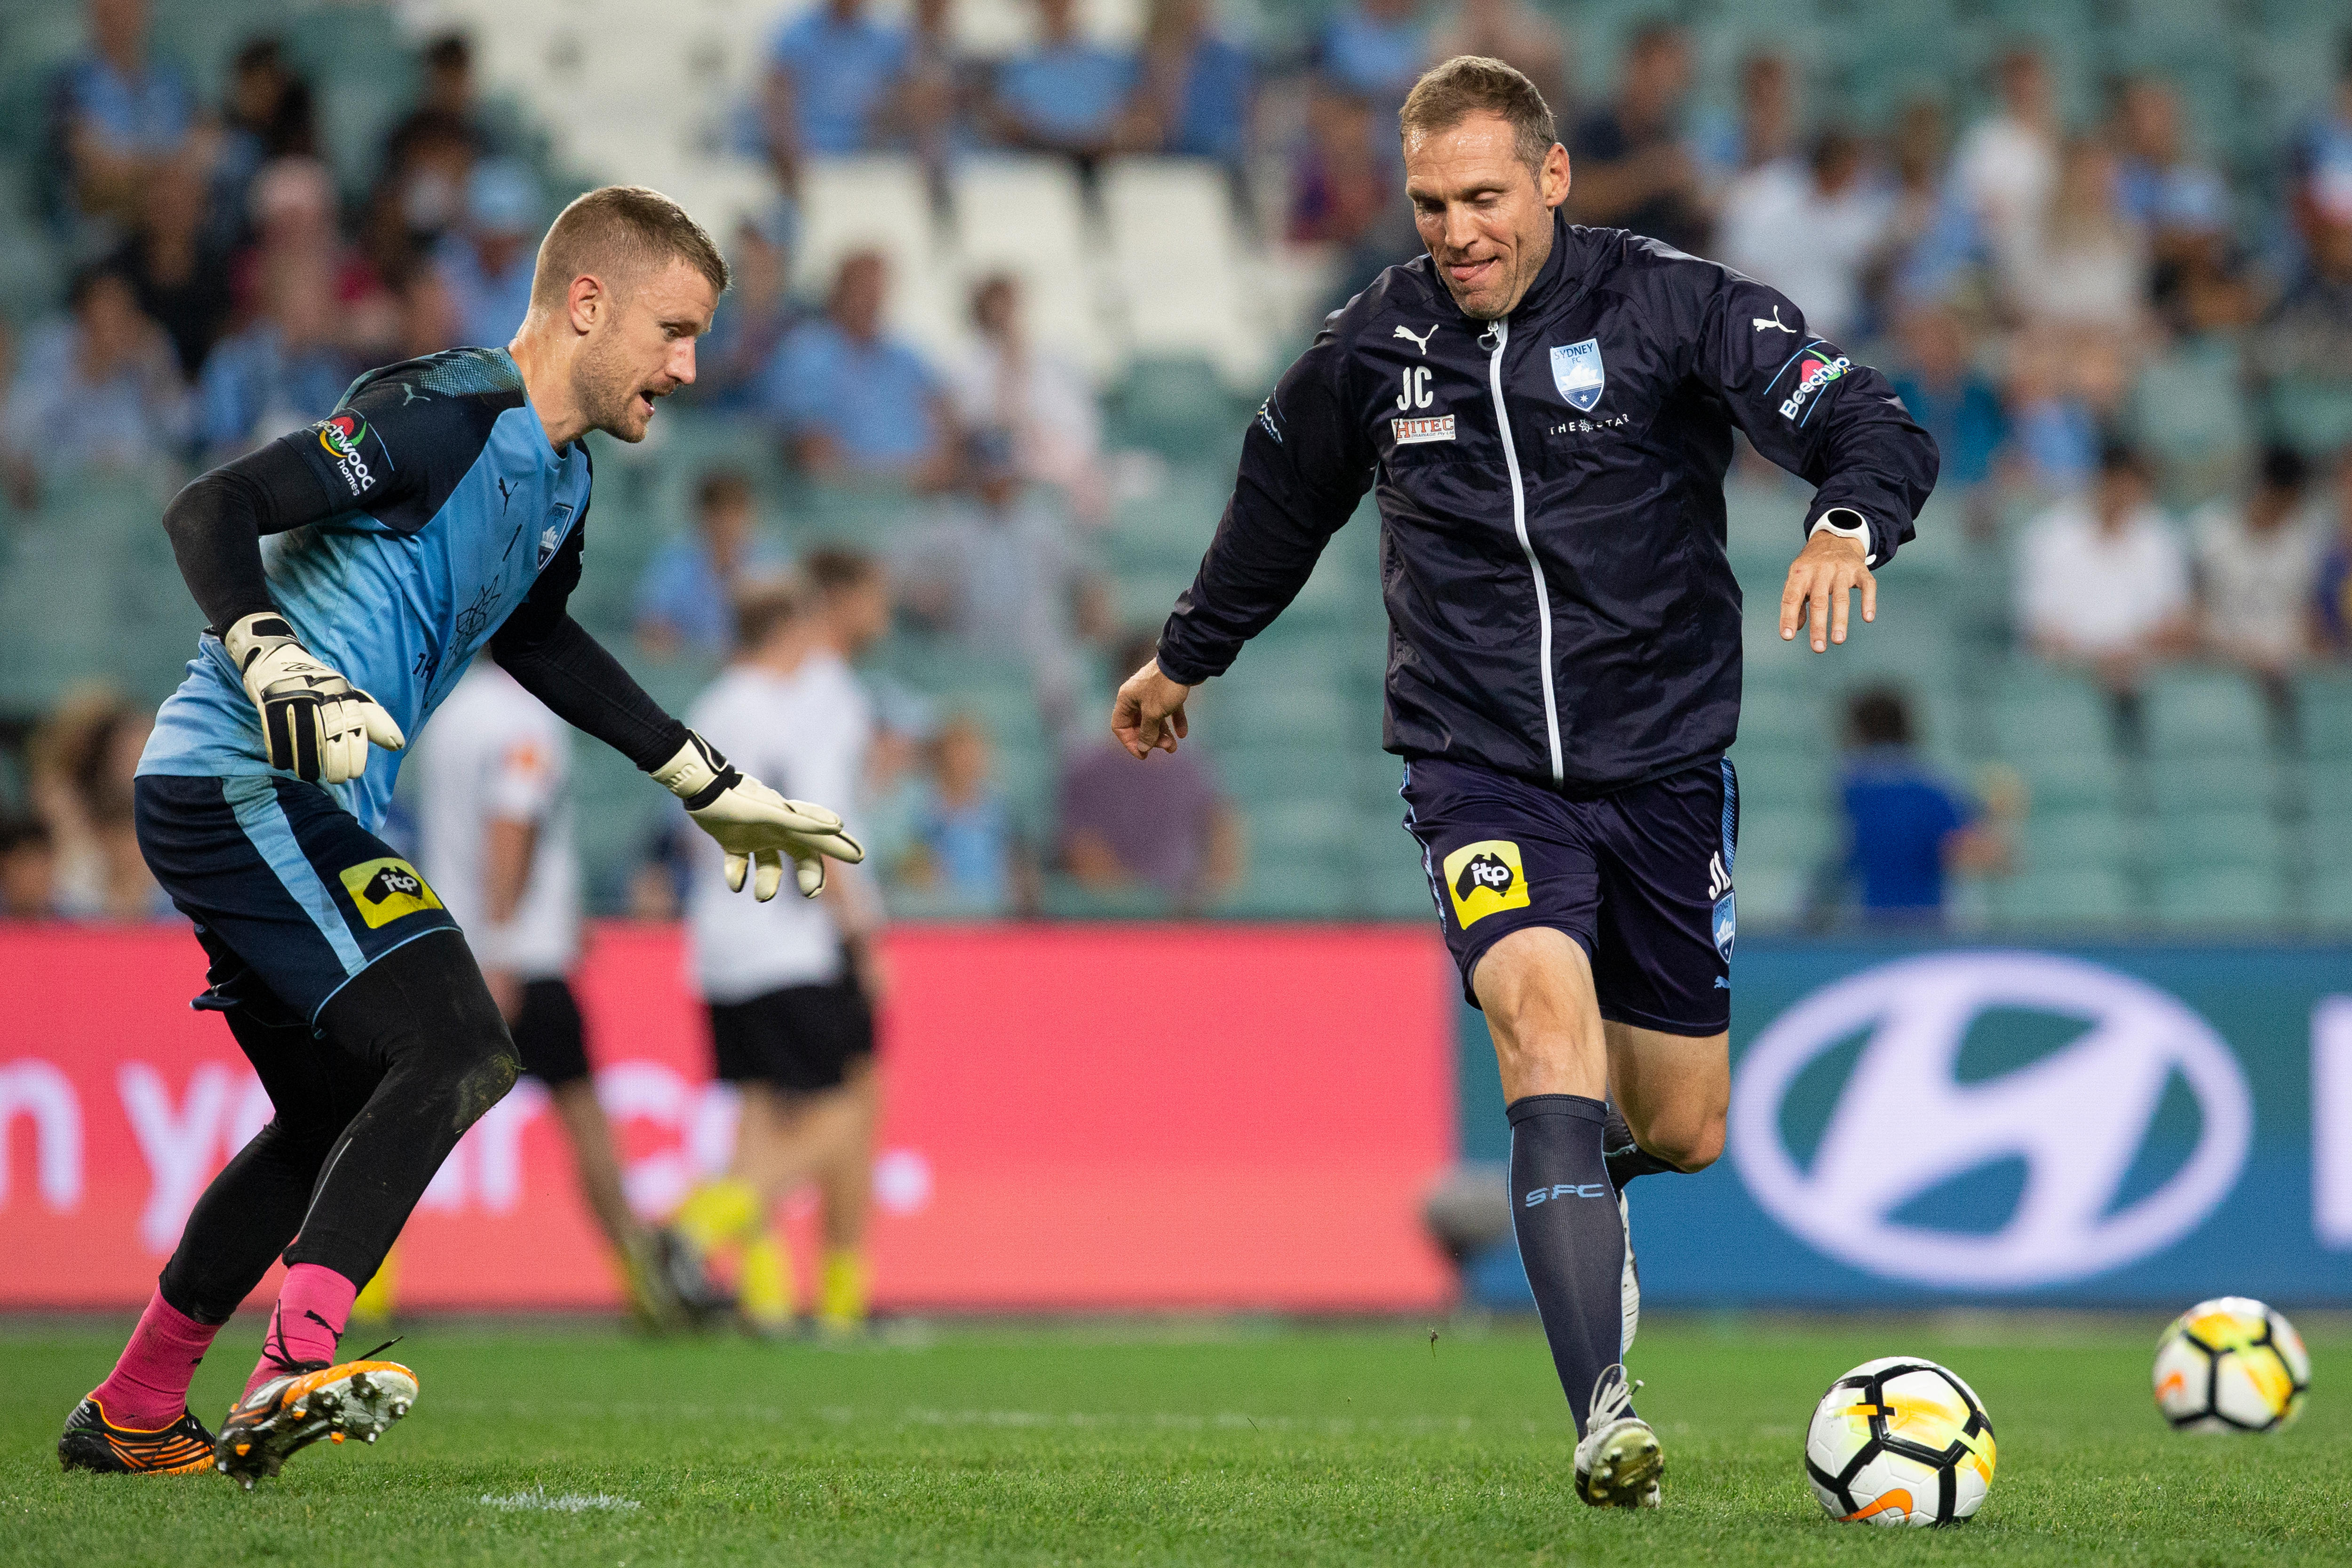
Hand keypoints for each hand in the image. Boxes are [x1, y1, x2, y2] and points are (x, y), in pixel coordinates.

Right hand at [223, 612, 404, 784]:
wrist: (274, 654)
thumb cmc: (318, 684)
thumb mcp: (347, 696)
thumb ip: (371, 720)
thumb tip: (398, 744)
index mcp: (342, 690)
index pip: (356, 726)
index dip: (357, 754)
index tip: (355, 773)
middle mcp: (320, 691)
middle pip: (331, 735)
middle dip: (336, 764)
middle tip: (337, 779)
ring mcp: (293, 695)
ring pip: (303, 740)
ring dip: (307, 765)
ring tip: (311, 775)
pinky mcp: (269, 700)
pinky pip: (276, 735)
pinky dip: (281, 755)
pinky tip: (286, 764)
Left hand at [653, 731, 864, 899]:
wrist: (701, 789)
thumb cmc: (740, 800)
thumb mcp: (773, 814)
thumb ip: (804, 823)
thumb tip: (838, 826)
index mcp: (790, 822)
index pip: (821, 837)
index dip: (840, 846)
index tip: (859, 856)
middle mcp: (776, 829)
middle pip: (802, 855)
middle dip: (810, 874)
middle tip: (810, 893)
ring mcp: (755, 836)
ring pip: (771, 864)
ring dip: (769, 883)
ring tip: (761, 897)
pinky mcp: (732, 841)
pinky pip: (740, 863)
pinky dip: (737, 875)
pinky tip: (736, 884)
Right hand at [1112, 659, 1191, 757]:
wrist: (1185, 663)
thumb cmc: (1165, 687)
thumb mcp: (1153, 713)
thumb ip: (1147, 732)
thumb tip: (1143, 748)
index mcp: (1126, 700)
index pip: (1120, 726)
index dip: (1129, 742)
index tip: (1143, 754)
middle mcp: (1136, 696)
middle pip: (1138, 725)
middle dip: (1151, 739)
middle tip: (1167, 748)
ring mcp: (1152, 693)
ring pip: (1153, 719)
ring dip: (1163, 734)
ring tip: (1174, 746)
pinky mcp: (1167, 691)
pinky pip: (1167, 710)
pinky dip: (1174, 722)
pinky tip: (1183, 733)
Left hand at [1778, 530, 1874, 652]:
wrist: (1835, 537)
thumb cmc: (1812, 566)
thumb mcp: (1798, 578)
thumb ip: (1795, 602)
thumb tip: (1795, 629)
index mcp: (1800, 572)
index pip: (1791, 596)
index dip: (1788, 617)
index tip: (1787, 636)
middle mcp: (1821, 570)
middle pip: (1818, 601)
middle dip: (1818, 626)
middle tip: (1818, 648)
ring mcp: (1842, 569)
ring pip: (1841, 597)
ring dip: (1840, 620)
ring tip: (1838, 640)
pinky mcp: (1860, 570)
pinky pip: (1867, 586)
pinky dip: (1868, 601)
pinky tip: (1868, 618)